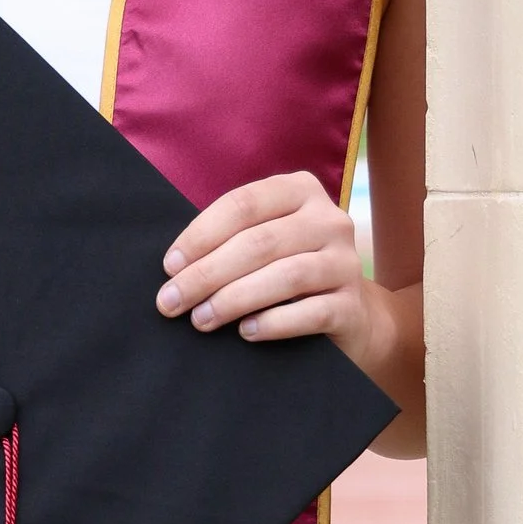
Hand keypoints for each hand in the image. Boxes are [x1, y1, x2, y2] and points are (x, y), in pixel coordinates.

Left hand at [156, 171, 371, 355]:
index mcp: (300, 191)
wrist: (349, 315)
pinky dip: (273, 323)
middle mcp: (329, 220)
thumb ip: (231, 241)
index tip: (170, 266)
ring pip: (285, 276)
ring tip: (201, 319)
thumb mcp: (265, 242)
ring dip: (234, 299)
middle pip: (259, 242)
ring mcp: (346, 262)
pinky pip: (310, 312)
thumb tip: (175, 269)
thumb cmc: (288, 271)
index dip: (201, 235)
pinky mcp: (352, 304)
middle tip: (171, 302)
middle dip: (207, 274)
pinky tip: (245, 332)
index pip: (243, 204)